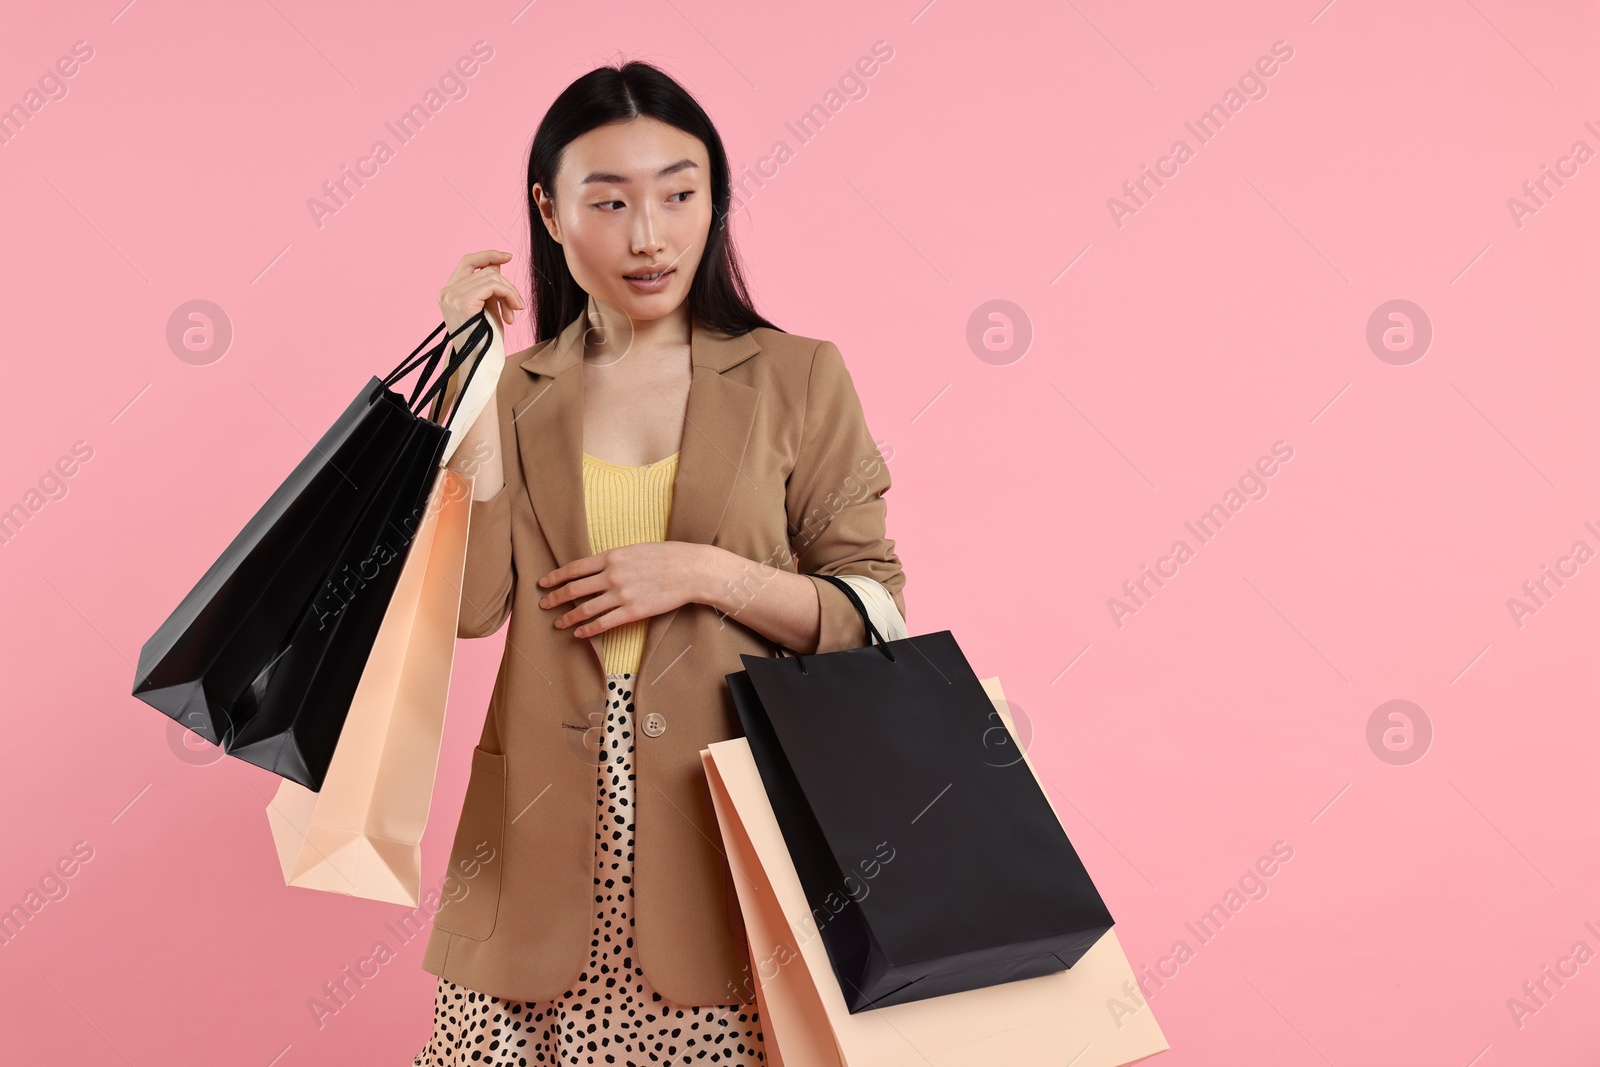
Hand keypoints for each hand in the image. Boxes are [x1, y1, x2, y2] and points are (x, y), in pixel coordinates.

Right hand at [438, 249, 526, 335]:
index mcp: (448, 292)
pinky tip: (513, 313)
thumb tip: (497, 263)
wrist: (479, 364)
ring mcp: (452, 296)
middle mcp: (446, 292)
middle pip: (485, 271)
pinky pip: (493, 285)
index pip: (468, 262)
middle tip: (517, 306)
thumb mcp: (488, 307)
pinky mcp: (462, 302)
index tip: (508, 257)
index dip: (488, 255)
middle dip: (507, 286)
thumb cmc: (485, 341)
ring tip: (514, 313)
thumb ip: (489, 285)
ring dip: (510, 293)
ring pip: (492, 277)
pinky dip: (509, 295)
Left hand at [537, 542, 714, 638]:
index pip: (574, 568)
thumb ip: (613, 559)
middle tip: (543, 604)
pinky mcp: (633, 612)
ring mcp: (621, 595)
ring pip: (585, 609)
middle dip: (555, 598)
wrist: (689, 570)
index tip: (543, 583)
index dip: (555, 577)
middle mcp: (612, 575)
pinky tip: (579, 633)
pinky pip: (604, 623)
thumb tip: (596, 568)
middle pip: (574, 589)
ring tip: (558, 623)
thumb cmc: (665, 556)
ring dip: (568, 618)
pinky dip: (588, 630)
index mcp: (611, 557)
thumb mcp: (634, 550)